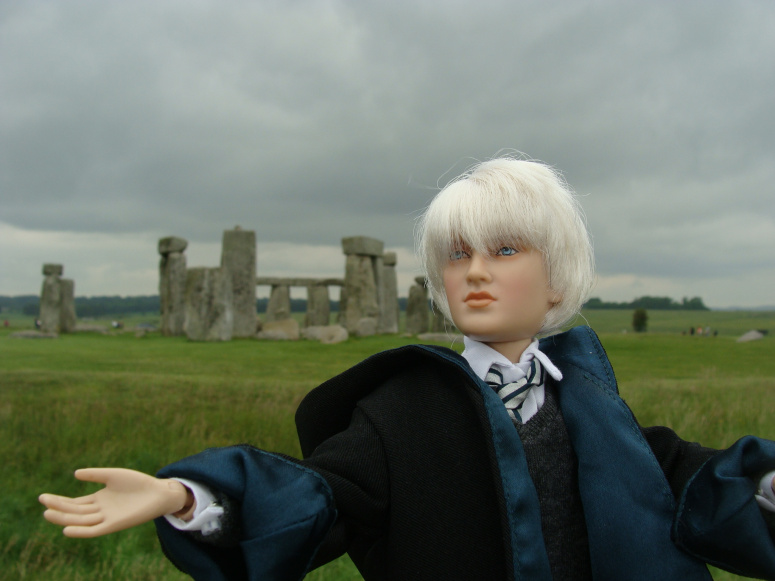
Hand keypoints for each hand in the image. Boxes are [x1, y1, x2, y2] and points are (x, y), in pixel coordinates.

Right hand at [39, 468, 192, 537]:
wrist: (159, 492)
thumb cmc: (138, 483)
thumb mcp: (113, 475)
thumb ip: (95, 474)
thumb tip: (74, 473)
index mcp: (99, 499)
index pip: (74, 503)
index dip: (59, 501)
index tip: (43, 497)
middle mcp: (100, 510)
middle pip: (74, 511)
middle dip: (58, 507)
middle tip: (42, 502)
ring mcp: (106, 518)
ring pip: (81, 520)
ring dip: (64, 519)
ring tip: (48, 513)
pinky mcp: (114, 525)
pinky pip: (94, 531)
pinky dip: (80, 531)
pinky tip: (67, 529)